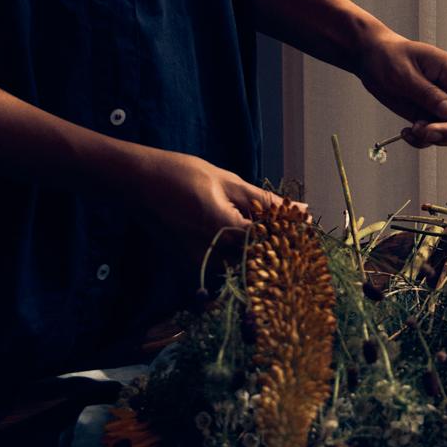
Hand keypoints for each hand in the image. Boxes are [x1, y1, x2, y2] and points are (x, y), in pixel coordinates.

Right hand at [121, 146, 307, 261]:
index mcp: (224, 232)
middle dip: (279, 252)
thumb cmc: (183, 175)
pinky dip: (239, 257)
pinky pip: (223, 269)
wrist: (139, 184)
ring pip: (241, 270)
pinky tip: (246, 239)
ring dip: (260, 256)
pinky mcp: (190, 268)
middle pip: (258, 265)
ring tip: (275, 236)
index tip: (308, 231)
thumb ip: (265, 201)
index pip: (271, 246)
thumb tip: (302, 210)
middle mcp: (211, 258)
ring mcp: (198, 267)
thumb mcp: (228, 182)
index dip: (293, 240)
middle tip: (297, 237)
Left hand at [357, 29, 446, 148]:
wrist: (370, 58)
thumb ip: (430, 94)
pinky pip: (435, 136)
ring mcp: (440, 104)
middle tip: (426, 129)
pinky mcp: (428, 115)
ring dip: (437, 137)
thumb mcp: (406, 74)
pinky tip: (406, 132)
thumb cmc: (388, 56)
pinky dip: (423, 140)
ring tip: (414, 130)